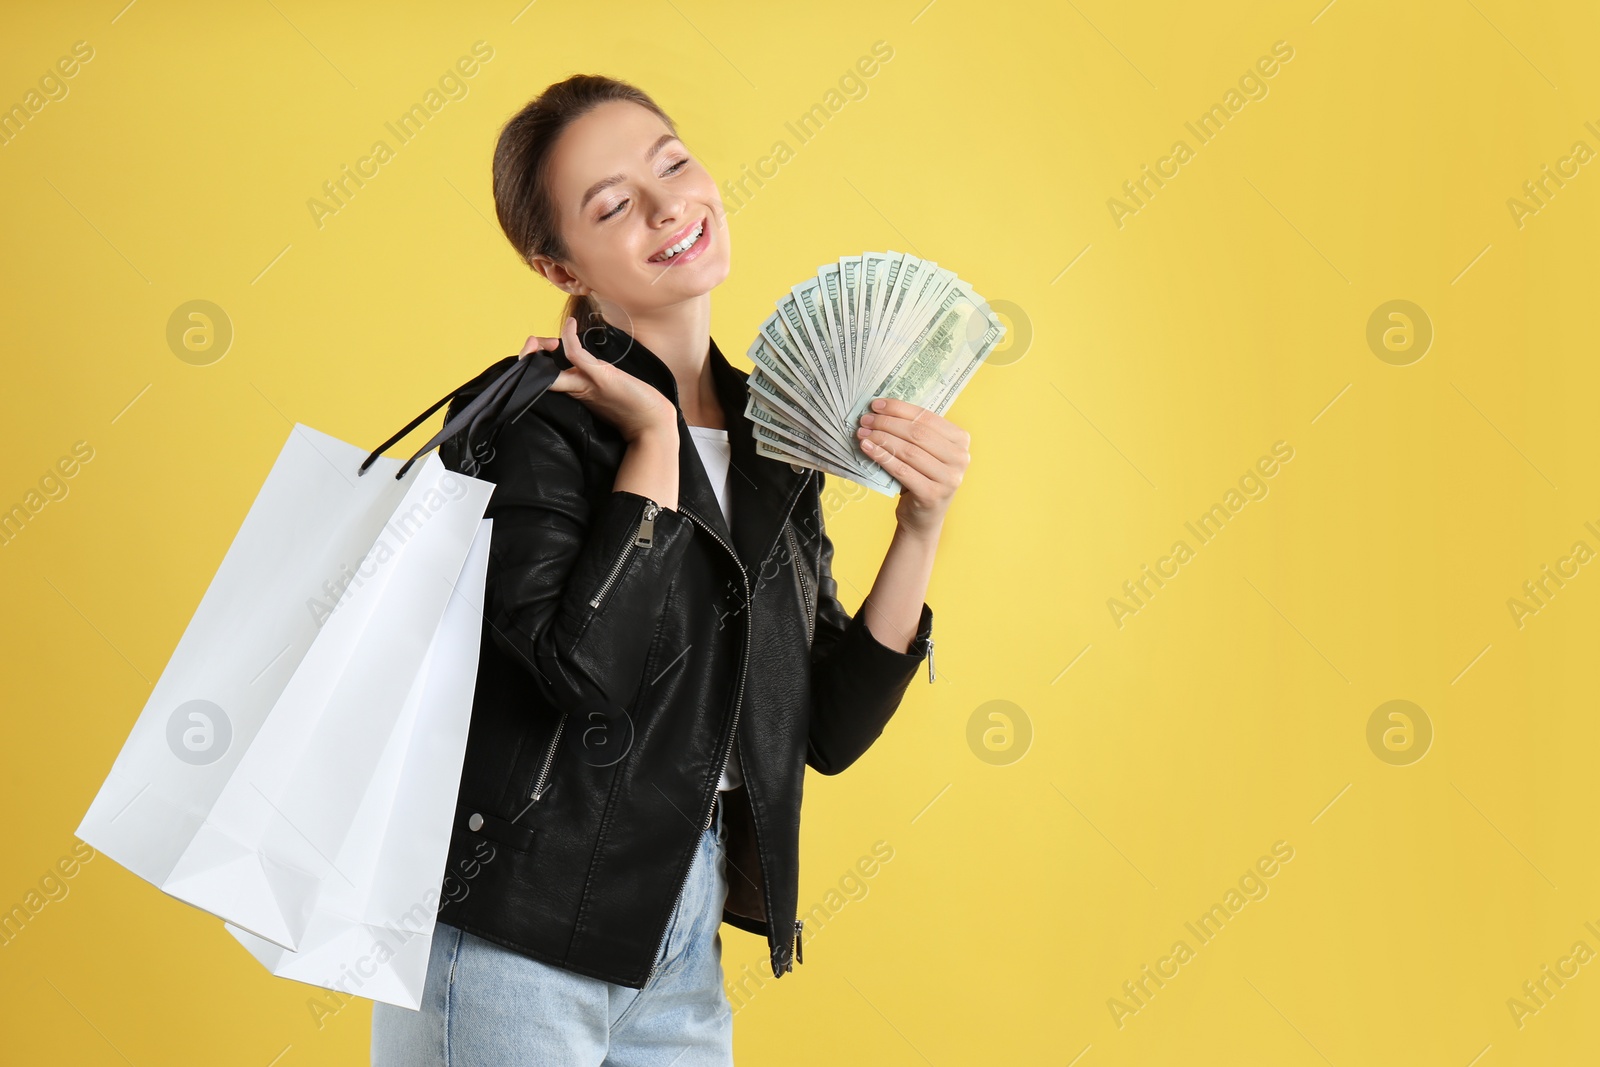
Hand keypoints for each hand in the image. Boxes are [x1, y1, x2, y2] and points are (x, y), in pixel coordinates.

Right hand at [526, 317, 676, 442]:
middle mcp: (577, 387)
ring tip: (536, 342)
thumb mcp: (608, 390)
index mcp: (576, 390)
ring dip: (536, 351)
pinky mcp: (600, 378)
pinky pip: (577, 355)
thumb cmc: (634, 408)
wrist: (653, 423)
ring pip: (550, 370)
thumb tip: (584, 365)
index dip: (532, 362)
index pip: (544, 377)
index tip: (537, 349)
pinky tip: (571, 324)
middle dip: (527, 356)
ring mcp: (586, 383)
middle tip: (532, 346)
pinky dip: (570, 338)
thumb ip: (592, 379)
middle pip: (540, 374)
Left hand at [855, 397, 969, 536]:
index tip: (876, 405)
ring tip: (863, 433)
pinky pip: (902, 470)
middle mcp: (960, 458)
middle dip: (887, 423)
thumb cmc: (922, 477)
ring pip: (909, 451)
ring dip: (882, 439)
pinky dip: (882, 457)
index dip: (899, 408)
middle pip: (917, 433)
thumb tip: (881, 409)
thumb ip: (914, 431)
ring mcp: (949, 478)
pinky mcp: (932, 495)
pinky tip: (868, 449)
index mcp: (961, 440)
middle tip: (865, 420)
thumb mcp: (925, 452)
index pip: (927, 417)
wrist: (923, 517)